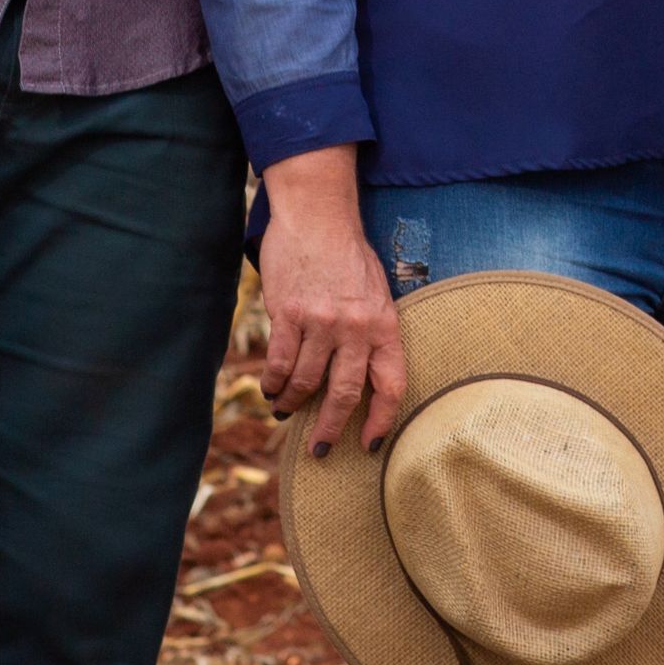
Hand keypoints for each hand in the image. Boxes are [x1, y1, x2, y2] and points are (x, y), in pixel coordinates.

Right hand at [256, 149, 406, 457]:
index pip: (391, 384)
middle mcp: (356, 327)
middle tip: (319, 448)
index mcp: (385, 324)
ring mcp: (321, 321)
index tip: (369, 444)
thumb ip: (372, 332)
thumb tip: (361, 377)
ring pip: (305, 381)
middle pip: (345, 393)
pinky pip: (280, 362)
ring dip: (293, 403)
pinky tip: (272, 389)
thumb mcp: (376, 293)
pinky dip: (274, 382)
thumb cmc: (348, 255)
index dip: (382, 420)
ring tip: (285, 411)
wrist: (318, 216)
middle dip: (331, 429)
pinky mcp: (289, 313)